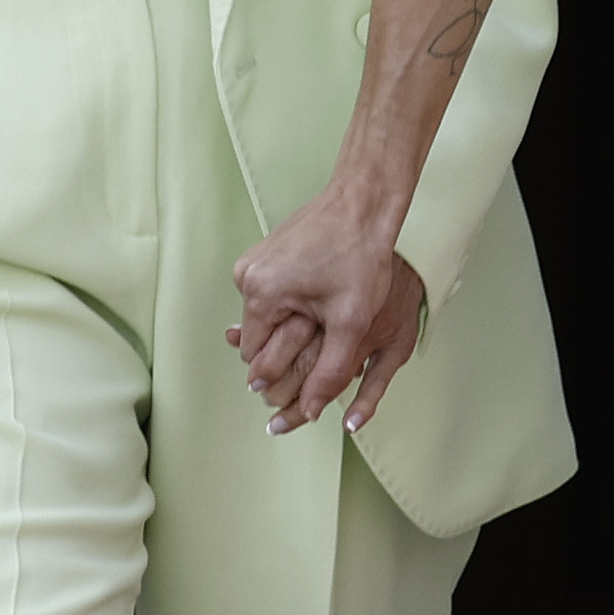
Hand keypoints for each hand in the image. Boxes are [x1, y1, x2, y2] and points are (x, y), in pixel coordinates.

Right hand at [229, 190, 429, 435]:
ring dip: (290, 324)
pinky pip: (271, 293)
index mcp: (260, 293)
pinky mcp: (265, 251)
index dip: (281, 373)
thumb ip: (327, 373)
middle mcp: (247, 275)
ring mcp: (254, 260)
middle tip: (322, 346)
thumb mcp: (350, 322)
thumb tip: (310, 411)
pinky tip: (319, 297)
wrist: (366, 203)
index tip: (305, 377)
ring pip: (265, 315)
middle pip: (257, 337)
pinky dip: (291, 303)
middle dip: (286, 348)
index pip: (255, 358)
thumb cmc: (361, 255)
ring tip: (325, 317)